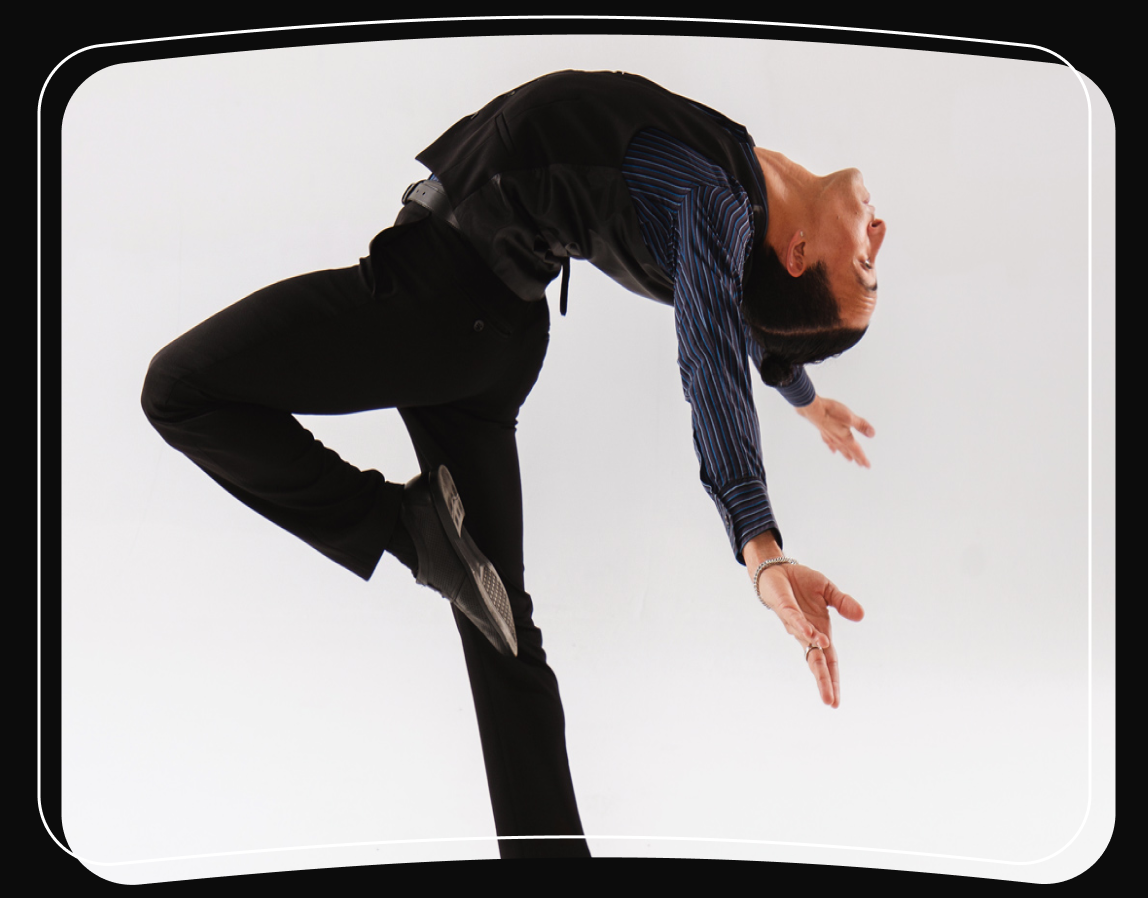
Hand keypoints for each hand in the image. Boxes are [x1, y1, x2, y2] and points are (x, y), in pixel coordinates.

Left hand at [753, 561, 864, 707]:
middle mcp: (807, 632)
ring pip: (806, 643)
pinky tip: (811, 635)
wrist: (777, 570)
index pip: (828, 660)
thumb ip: (843, 603)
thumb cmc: (801, 584)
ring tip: (823, 673)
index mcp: (820, 631)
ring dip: (817, 655)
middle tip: (829, 702)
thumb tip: (861, 616)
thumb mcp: (828, 592)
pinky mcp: (785, 608)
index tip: (835, 701)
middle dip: (823, 681)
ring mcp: (795, 622)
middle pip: (817, 661)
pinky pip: (795, 619)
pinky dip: (803, 627)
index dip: (832, 679)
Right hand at [795, 396, 874, 467]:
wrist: (813, 409)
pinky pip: (830, 444)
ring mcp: (829, 437)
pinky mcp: (823, 432)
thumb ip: (861, 425)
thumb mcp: (850, 417)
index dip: (863, 458)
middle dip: (856, 458)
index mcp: (845, 438)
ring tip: (849, 459)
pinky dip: (833, 448)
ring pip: (839, 449)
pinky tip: (832, 450)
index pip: (856, 451)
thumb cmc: (830, 412)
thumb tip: (872, 434)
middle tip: (861, 464)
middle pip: (849, 451)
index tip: (867, 466)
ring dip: (845, 454)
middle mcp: (837, 440)